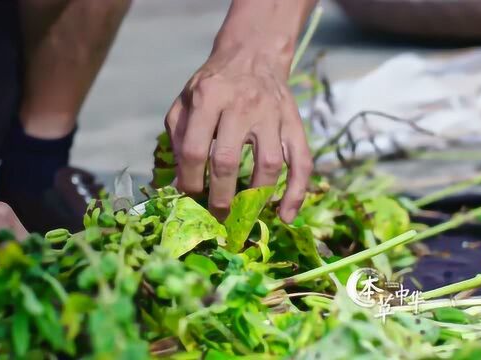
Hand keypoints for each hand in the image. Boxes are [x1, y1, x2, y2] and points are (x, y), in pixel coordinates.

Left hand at [165, 48, 312, 221]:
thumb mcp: (186, 100)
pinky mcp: (294, 123)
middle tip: (215, 217)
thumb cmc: (213, 84)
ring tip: (243, 217)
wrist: (253, 55)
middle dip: (219, 197)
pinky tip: (285, 215)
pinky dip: (296, 192)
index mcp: (209, 97)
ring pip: (268, 165)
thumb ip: (179, 137)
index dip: (190, 181)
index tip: (189, 197)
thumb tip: (179, 183)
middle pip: (228, 161)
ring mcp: (272, 115)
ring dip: (254, 198)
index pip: (196, 150)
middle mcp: (242, 105)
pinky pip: (301, 162)